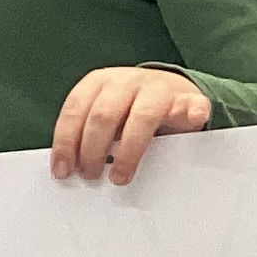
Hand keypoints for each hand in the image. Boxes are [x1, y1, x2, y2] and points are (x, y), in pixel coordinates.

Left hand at [51, 67, 212, 184]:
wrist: (172, 91)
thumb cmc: (132, 109)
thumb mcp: (105, 115)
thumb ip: (86, 133)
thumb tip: (65, 167)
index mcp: (101, 82)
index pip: (76, 109)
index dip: (66, 142)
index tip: (64, 169)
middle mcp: (128, 81)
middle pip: (104, 115)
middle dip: (93, 150)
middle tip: (91, 175)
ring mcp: (160, 88)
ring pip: (142, 116)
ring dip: (128, 151)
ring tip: (120, 176)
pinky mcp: (189, 99)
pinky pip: (192, 106)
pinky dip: (192, 114)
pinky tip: (192, 121)